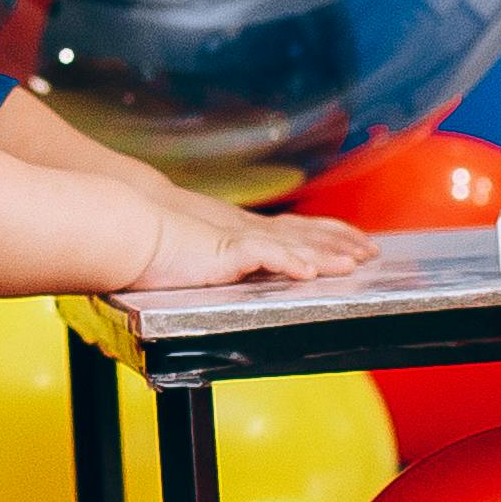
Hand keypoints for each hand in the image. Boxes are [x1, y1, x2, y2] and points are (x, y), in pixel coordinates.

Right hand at [127, 200, 375, 290]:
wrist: (128, 229)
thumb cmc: (154, 244)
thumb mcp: (197, 252)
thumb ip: (218, 259)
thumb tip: (228, 269)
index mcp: (243, 232)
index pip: (295, 231)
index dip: (328, 235)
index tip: (355, 243)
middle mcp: (248, 231)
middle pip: (306, 234)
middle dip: (341, 242)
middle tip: (372, 252)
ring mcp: (239, 238)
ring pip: (294, 245)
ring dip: (325, 254)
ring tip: (351, 264)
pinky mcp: (226, 249)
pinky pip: (264, 255)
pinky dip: (289, 262)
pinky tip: (308, 272)